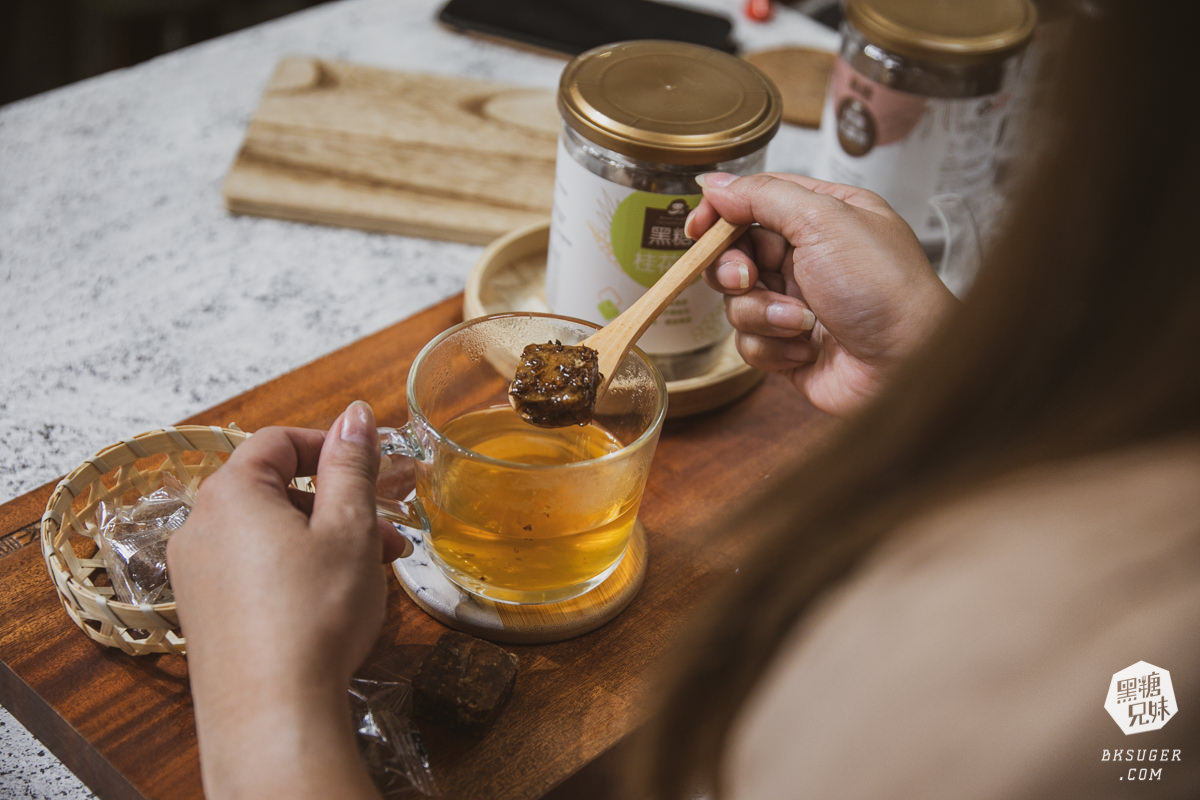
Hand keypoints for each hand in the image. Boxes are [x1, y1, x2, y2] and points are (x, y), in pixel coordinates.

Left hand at [168, 401, 404, 798]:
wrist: (273, 714)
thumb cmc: (312, 616)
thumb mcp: (348, 528)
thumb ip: (352, 464)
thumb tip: (356, 414)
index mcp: (229, 494)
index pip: (276, 441)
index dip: (329, 445)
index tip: (371, 463)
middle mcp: (200, 528)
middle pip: (275, 490)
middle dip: (338, 502)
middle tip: (387, 526)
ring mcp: (197, 575)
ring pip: (269, 533)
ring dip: (325, 538)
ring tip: (376, 568)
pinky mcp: (206, 616)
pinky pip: (254, 570)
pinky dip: (297, 569)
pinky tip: (337, 598)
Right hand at [687, 173, 955, 415]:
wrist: (908, 365)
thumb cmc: (884, 288)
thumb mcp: (824, 220)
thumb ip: (764, 196)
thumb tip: (716, 184)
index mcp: (825, 216)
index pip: (756, 201)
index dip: (722, 214)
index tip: (699, 228)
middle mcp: (810, 257)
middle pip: (736, 253)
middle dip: (735, 269)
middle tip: (747, 278)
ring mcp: (798, 303)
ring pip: (738, 302)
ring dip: (763, 313)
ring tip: (800, 321)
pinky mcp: (790, 347)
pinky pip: (750, 343)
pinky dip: (774, 347)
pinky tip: (808, 347)